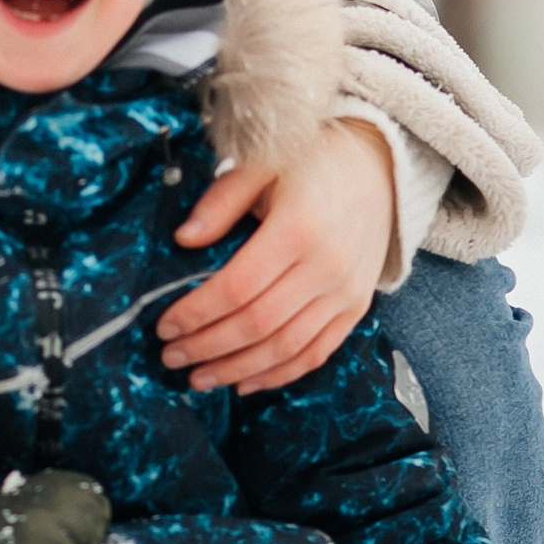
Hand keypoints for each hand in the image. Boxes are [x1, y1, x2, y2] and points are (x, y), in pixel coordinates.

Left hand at [158, 118, 395, 396]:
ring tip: (200, 378)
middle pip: (258, 324)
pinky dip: (279, 375)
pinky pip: (316, 353)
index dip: (197, 313)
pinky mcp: (356, 308)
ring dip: (237, 370)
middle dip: (207, 347)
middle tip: (171, 357)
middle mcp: (327, 267)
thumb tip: (182, 240)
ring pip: (285, 348)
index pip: (237, 287)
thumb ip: (221, 202)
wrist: (379, 168)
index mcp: (298, 229)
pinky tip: (245, 382)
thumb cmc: (310, 161)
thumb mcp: (260, 164)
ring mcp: (346, 293)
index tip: (164, 325)